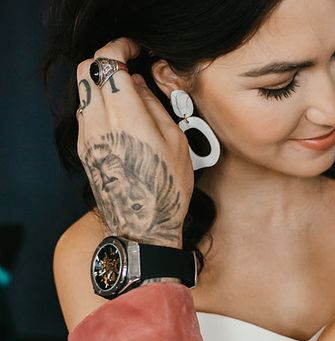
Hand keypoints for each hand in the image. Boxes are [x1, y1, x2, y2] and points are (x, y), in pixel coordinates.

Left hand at [75, 39, 192, 247]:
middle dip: (106, 61)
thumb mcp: (175, 142)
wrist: (143, 224)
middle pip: (88, 69)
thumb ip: (154, 106)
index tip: (134, 49)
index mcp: (125, 114)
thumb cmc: (165, 188)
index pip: (109, 61)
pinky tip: (121, 119)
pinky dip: (99, 105)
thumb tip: (139, 86)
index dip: (121, 47)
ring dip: (103, 85)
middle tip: (127, 66)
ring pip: (84, 91)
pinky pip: (85, 113)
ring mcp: (88, 135)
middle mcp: (99, 120)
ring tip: (128, 96)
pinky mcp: (85, 148)